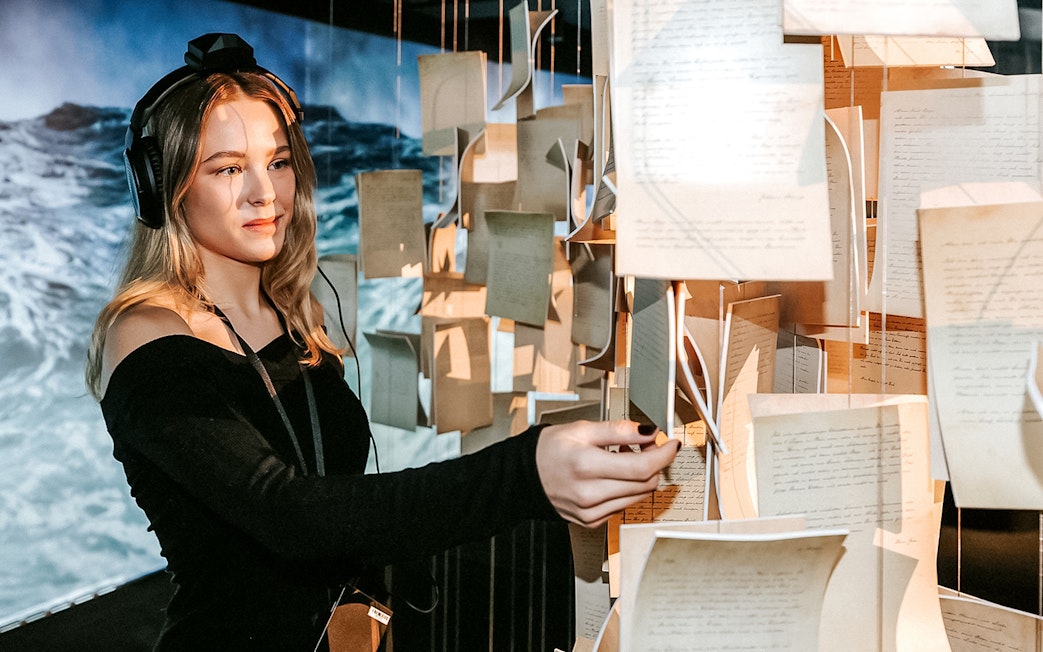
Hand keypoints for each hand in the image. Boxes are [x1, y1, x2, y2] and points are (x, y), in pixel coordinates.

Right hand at [535, 420, 680, 527]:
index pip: (641, 467)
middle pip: (645, 483)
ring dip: (641, 476)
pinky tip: (614, 474)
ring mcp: (591, 511)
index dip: (663, 455)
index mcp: (586, 466)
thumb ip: (619, 430)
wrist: (524, 477)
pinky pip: (624, 505)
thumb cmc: (548, 451)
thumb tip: (648, 431)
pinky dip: (627, 489)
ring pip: (638, 496)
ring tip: (624, 458)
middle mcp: (589, 493)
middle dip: (654, 463)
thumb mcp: (581, 429)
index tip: (671, 444)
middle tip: (646, 446)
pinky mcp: (592, 521)